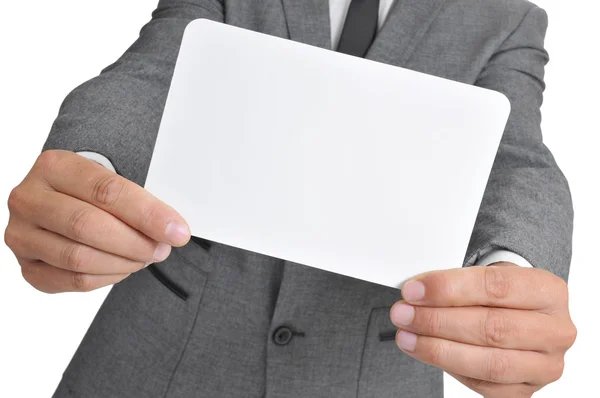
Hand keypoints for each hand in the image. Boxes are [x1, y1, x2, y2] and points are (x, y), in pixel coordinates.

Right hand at [4, 150, 190, 292]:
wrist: (64, 202)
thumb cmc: (95, 190)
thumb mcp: (113, 178)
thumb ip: (138, 198)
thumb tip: (173, 229)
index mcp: (54, 166)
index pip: (106, 192)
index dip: (147, 214)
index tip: (178, 231)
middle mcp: (29, 198)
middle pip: (88, 226)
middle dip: (136, 242)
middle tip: (163, 248)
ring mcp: (22, 234)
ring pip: (79, 258)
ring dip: (124, 262)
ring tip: (146, 257)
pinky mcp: (28, 266)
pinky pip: (73, 281)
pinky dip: (107, 277)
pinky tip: (124, 267)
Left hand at [390, 263, 575, 397]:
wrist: (522, 315)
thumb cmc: (501, 294)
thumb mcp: (485, 274)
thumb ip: (454, 283)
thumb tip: (415, 293)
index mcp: (549, 291)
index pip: (496, 286)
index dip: (448, 288)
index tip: (414, 290)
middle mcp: (555, 330)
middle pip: (492, 328)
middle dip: (438, 321)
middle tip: (403, 314)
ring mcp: (545, 365)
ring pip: (489, 363)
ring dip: (438, 349)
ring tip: (408, 337)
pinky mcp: (526, 390)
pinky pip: (485, 385)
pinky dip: (451, 369)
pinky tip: (428, 353)